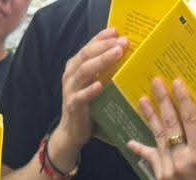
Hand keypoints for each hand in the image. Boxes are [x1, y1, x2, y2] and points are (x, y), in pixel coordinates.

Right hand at [49, 29, 129, 168]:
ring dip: (102, 61)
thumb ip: (103, 71)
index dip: (102, 37)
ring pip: (84, 70)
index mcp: (76, 66)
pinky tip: (100, 85)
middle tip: (124, 42)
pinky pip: (81, 96)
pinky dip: (90, 90)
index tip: (117, 31)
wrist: (72, 132)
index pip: (89, 46)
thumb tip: (126, 56)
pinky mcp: (73, 106)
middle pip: (87, 54)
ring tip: (117, 54)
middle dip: (106, 46)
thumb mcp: (94, 84)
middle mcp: (71, 74)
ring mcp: (70, 89)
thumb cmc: (88, 106)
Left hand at [127, 78, 195, 179]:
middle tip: (156, 83)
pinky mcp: (161, 177)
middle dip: (162, 102)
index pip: (190, 121)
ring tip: (142, 100)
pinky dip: (140, 149)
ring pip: (158, 138)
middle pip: (170, 126)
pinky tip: (130, 141)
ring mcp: (169, 170)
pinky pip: (150, 157)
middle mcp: (183, 162)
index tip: (176, 83)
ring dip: (150, 118)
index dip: (182, 101)